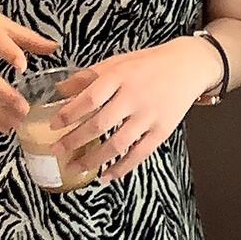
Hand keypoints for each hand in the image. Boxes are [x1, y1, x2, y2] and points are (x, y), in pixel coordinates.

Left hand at [46, 39, 209, 184]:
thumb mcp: (116, 62)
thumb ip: (88, 77)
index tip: (53, 126)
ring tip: (74, 167)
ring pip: (117, 144)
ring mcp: (149, 116)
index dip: (69, 114)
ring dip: (93, 160)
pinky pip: (139, 154)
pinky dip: (120, 168)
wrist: (188, 66)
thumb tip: (59, 91)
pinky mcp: (162, 131)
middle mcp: (134, 97)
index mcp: (120, 77)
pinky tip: (105, 176)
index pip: (89, 99)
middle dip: (74, 140)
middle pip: (99, 124)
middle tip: (57, 151)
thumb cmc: (147, 64)